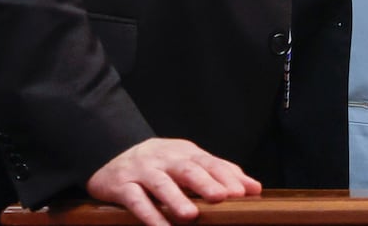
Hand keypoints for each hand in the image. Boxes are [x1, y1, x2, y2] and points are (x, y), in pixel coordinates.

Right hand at [86, 138, 260, 225]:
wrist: (113, 156)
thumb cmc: (161, 164)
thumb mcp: (189, 162)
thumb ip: (220, 173)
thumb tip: (254, 188)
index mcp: (184, 153)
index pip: (209, 163)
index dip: (227, 177)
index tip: (244, 192)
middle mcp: (164, 159)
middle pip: (187, 169)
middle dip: (205, 184)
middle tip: (222, 197)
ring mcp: (142, 171)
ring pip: (160, 184)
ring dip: (176, 199)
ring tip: (191, 216)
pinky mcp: (122, 186)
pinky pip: (135, 200)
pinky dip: (148, 214)